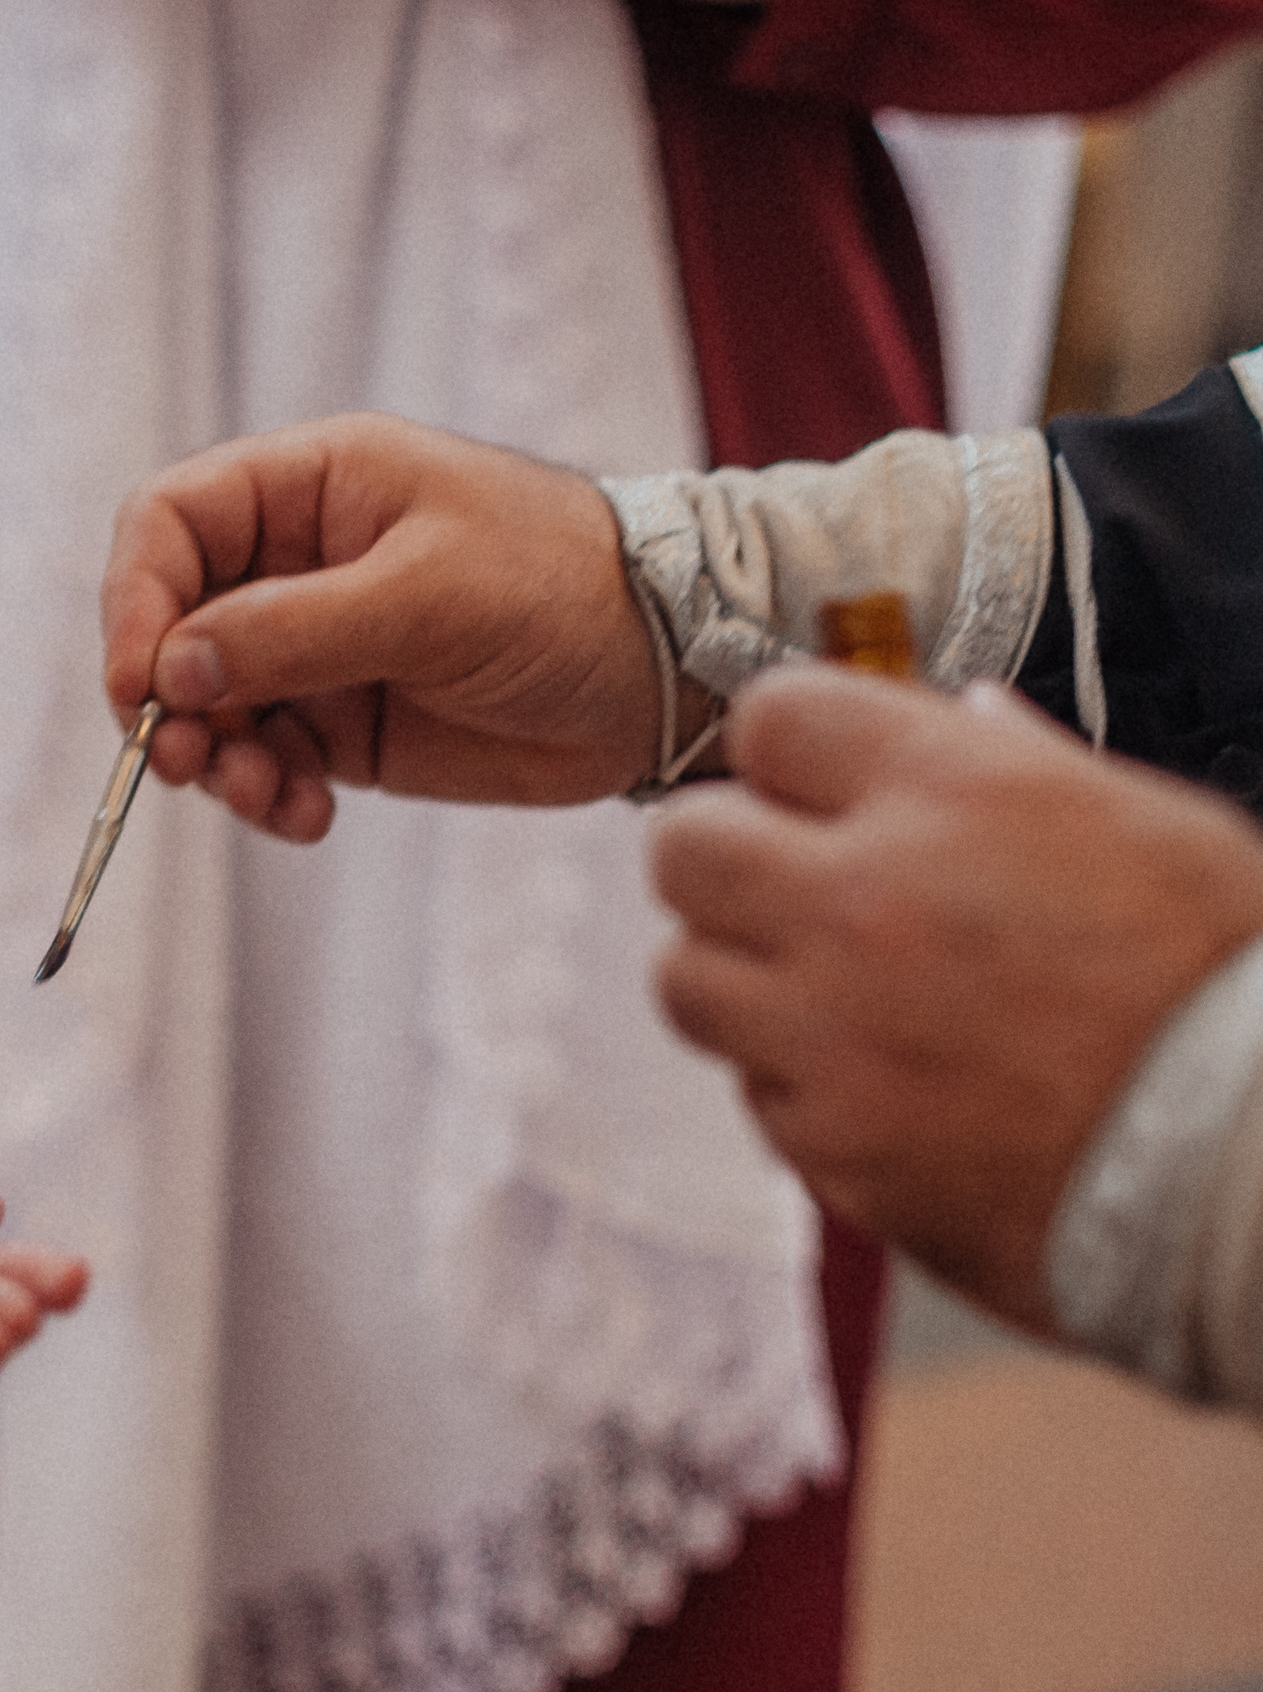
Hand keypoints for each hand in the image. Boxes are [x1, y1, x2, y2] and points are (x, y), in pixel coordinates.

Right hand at [100, 413, 667, 840]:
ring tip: (264, 797)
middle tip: (186, 762)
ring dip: (215, 761)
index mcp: (312, 487)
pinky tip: (309, 816)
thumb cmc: (563, 587)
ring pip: (208, 707)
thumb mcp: (428, 594)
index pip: (171, 522)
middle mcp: (298, 563)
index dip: (134, 597)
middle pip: (172, 623)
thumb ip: (294, 630)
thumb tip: (172, 671)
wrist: (668, 672)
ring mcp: (316, 648)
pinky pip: (264, 762)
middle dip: (167, 699)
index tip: (138, 683)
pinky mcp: (343, 725)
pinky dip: (267, 796)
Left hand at [648, 667, 1262, 1329]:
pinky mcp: (830, 1147)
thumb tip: (965, 713)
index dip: (788, 749)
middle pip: (685, 845)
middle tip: (784, 889)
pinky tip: (890, 1092)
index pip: (773, 716)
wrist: (1255, 1177)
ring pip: (685, 977)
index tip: (810, 784)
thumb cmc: (1228, 994)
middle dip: (724, 859)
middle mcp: (865, 901)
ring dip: (741, 980)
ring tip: (831, 1000)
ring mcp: (832, 1032)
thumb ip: (1029, 767)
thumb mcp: (1157, 833)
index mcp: (955, 795)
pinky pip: (756, 1093)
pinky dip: (802, 1089)